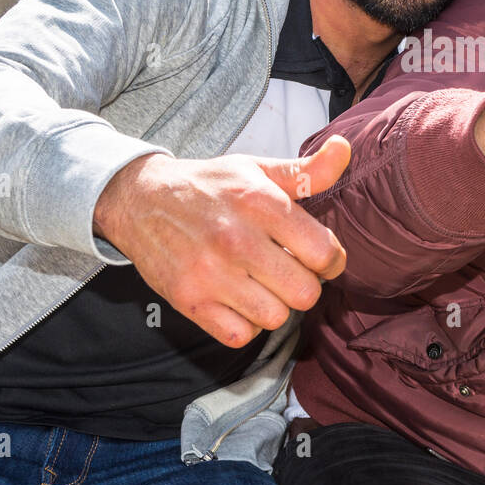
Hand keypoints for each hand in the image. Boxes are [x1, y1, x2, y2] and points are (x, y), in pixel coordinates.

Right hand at [93, 136, 351, 346]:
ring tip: (263, 284)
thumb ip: (307, 169)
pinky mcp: (189, 300)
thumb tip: (344, 149)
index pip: (324, 252)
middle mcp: (236, 240)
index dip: (332, 259)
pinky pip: (240, 335)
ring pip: (275, 318)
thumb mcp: (257, 169)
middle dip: (305, 285)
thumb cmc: (208, 186)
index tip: (319, 256)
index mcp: (260, 203)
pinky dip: (245, 325)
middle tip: (290, 271)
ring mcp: (210, 274)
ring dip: (276, 305)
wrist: (140, 200)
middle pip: (305, 293)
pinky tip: (240, 300)